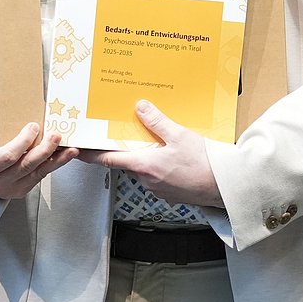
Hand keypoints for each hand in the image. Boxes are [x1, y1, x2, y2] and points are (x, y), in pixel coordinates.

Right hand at [0, 93, 77, 199]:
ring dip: (56, 161)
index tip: (34, 126)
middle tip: (56, 135)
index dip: (22, 142)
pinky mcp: (20, 191)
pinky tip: (65, 156)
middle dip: (44, 150)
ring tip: (71, 149)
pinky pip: (39, 177)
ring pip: (37, 174)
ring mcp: (10, 189)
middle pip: (26, 166)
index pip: (7, 156)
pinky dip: (53, 165)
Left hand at [77, 100, 221, 207]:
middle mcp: (147, 180)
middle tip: (124, 134)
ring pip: (144, 170)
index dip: (90, 154)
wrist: (226, 188)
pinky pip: (158, 177)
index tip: (76, 150)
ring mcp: (159, 189)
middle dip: (125, 149)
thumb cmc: (205, 164)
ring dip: (145, 158)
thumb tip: (140, 107)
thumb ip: (157, 122)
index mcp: (144, 165)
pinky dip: (160, 166)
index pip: (107, 159)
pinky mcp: (171, 194)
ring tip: (156, 143)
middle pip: (127, 162)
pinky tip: (172, 158)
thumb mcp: (180, 135)